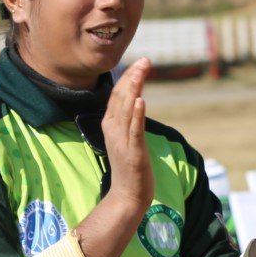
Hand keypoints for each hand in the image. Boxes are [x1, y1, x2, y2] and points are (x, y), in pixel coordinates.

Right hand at [101, 59, 154, 218]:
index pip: (117, 94)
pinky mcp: (132, 152)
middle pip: (121, 97)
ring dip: (134, 88)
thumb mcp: (126, 138)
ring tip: (142, 71)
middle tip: (145, 61)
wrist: (127, 195)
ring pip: (126, 109)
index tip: (140, 63)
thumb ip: (128, 119)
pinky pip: (134, 131)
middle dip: (132, 77)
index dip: (128, 77)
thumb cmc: (129, 166)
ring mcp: (121, 140)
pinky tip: (141, 101)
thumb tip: (134, 100)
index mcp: (110, 124)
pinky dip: (136, 115)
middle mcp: (113, 129)